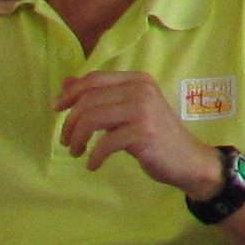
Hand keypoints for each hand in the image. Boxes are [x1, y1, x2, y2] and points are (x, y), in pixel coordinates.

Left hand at [58, 69, 216, 196]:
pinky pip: (105, 142)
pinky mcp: (144, 132)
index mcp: (137, 79)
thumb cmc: (155, 136)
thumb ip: (100, 97)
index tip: (56, 110)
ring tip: (76, 152)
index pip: (94, 79)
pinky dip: (94, 156)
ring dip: (77, 138)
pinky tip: (93, 164)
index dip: (70, 93)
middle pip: (89, 99)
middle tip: (66, 141)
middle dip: (70, 123)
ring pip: (93, 118)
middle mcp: (141, 89)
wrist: (187, 160)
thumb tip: (65, 84)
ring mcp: (143, 110)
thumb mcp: (126, 112)